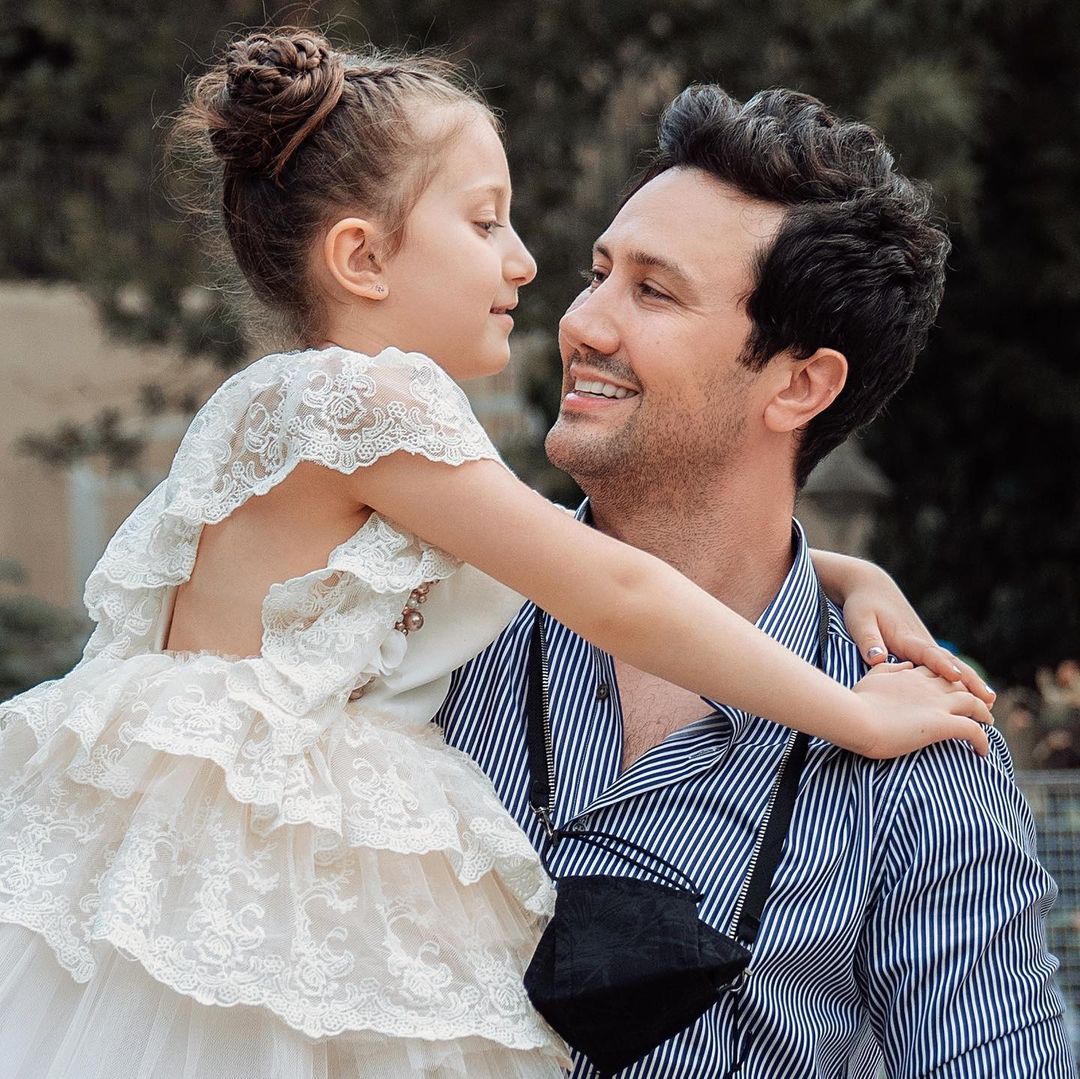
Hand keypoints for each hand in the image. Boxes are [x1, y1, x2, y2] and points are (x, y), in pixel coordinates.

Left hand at [841, 572, 994, 706]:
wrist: (871, 586)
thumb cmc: (862, 605)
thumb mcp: (858, 620)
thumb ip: (867, 639)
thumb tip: (876, 659)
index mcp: (906, 637)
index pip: (927, 653)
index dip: (941, 665)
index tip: (956, 677)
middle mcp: (920, 640)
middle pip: (949, 661)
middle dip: (969, 680)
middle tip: (988, 699)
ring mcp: (924, 643)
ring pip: (951, 663)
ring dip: (971, 680)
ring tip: (990, 700)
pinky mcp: (922, 646)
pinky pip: (944, 663)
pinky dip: (960, 677)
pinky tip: (972, 692)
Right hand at [847, 662, 994, 758]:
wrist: (855, 717)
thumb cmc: (856, 702)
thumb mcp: (871, 678)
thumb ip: (889, 670)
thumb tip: (906, 665)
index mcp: (910, 675)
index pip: (938, 673)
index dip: (949, 681)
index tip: (953, 691)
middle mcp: (928, 686)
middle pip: (960, 686)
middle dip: (972, 694)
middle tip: (978, 707)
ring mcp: (937, 704)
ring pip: (974, 704)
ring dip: (984, 714)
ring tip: (988, 724)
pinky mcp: (942, 724)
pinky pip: (973, 730)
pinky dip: (982, 740)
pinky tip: (982, 751)